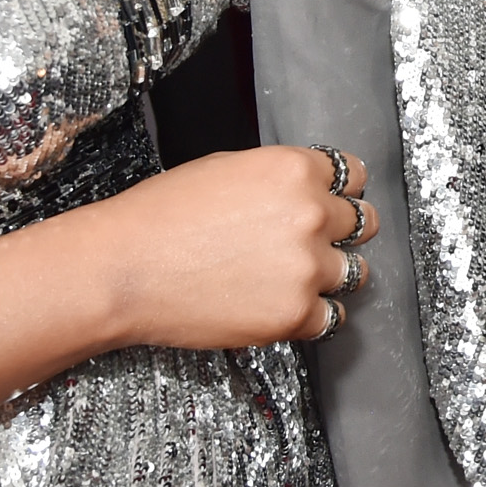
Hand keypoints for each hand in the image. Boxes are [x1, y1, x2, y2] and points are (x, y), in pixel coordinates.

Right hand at [89, 143, 376, 350]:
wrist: (123, 269)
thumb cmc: (161, 216)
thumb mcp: (228, 168)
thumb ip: (278, 179)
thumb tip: (306, 191)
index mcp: (294, 169)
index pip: (354, 176)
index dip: (342, 192)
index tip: (336, 203)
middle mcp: (311, 214)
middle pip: (362, 223)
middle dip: (342, 232)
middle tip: (317, 243)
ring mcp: (305, 267)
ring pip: (355, 272)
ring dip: (335, 274)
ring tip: (303, 278)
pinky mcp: (293, 314)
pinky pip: (330, 318)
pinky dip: (315, 316)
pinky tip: (289, 307)